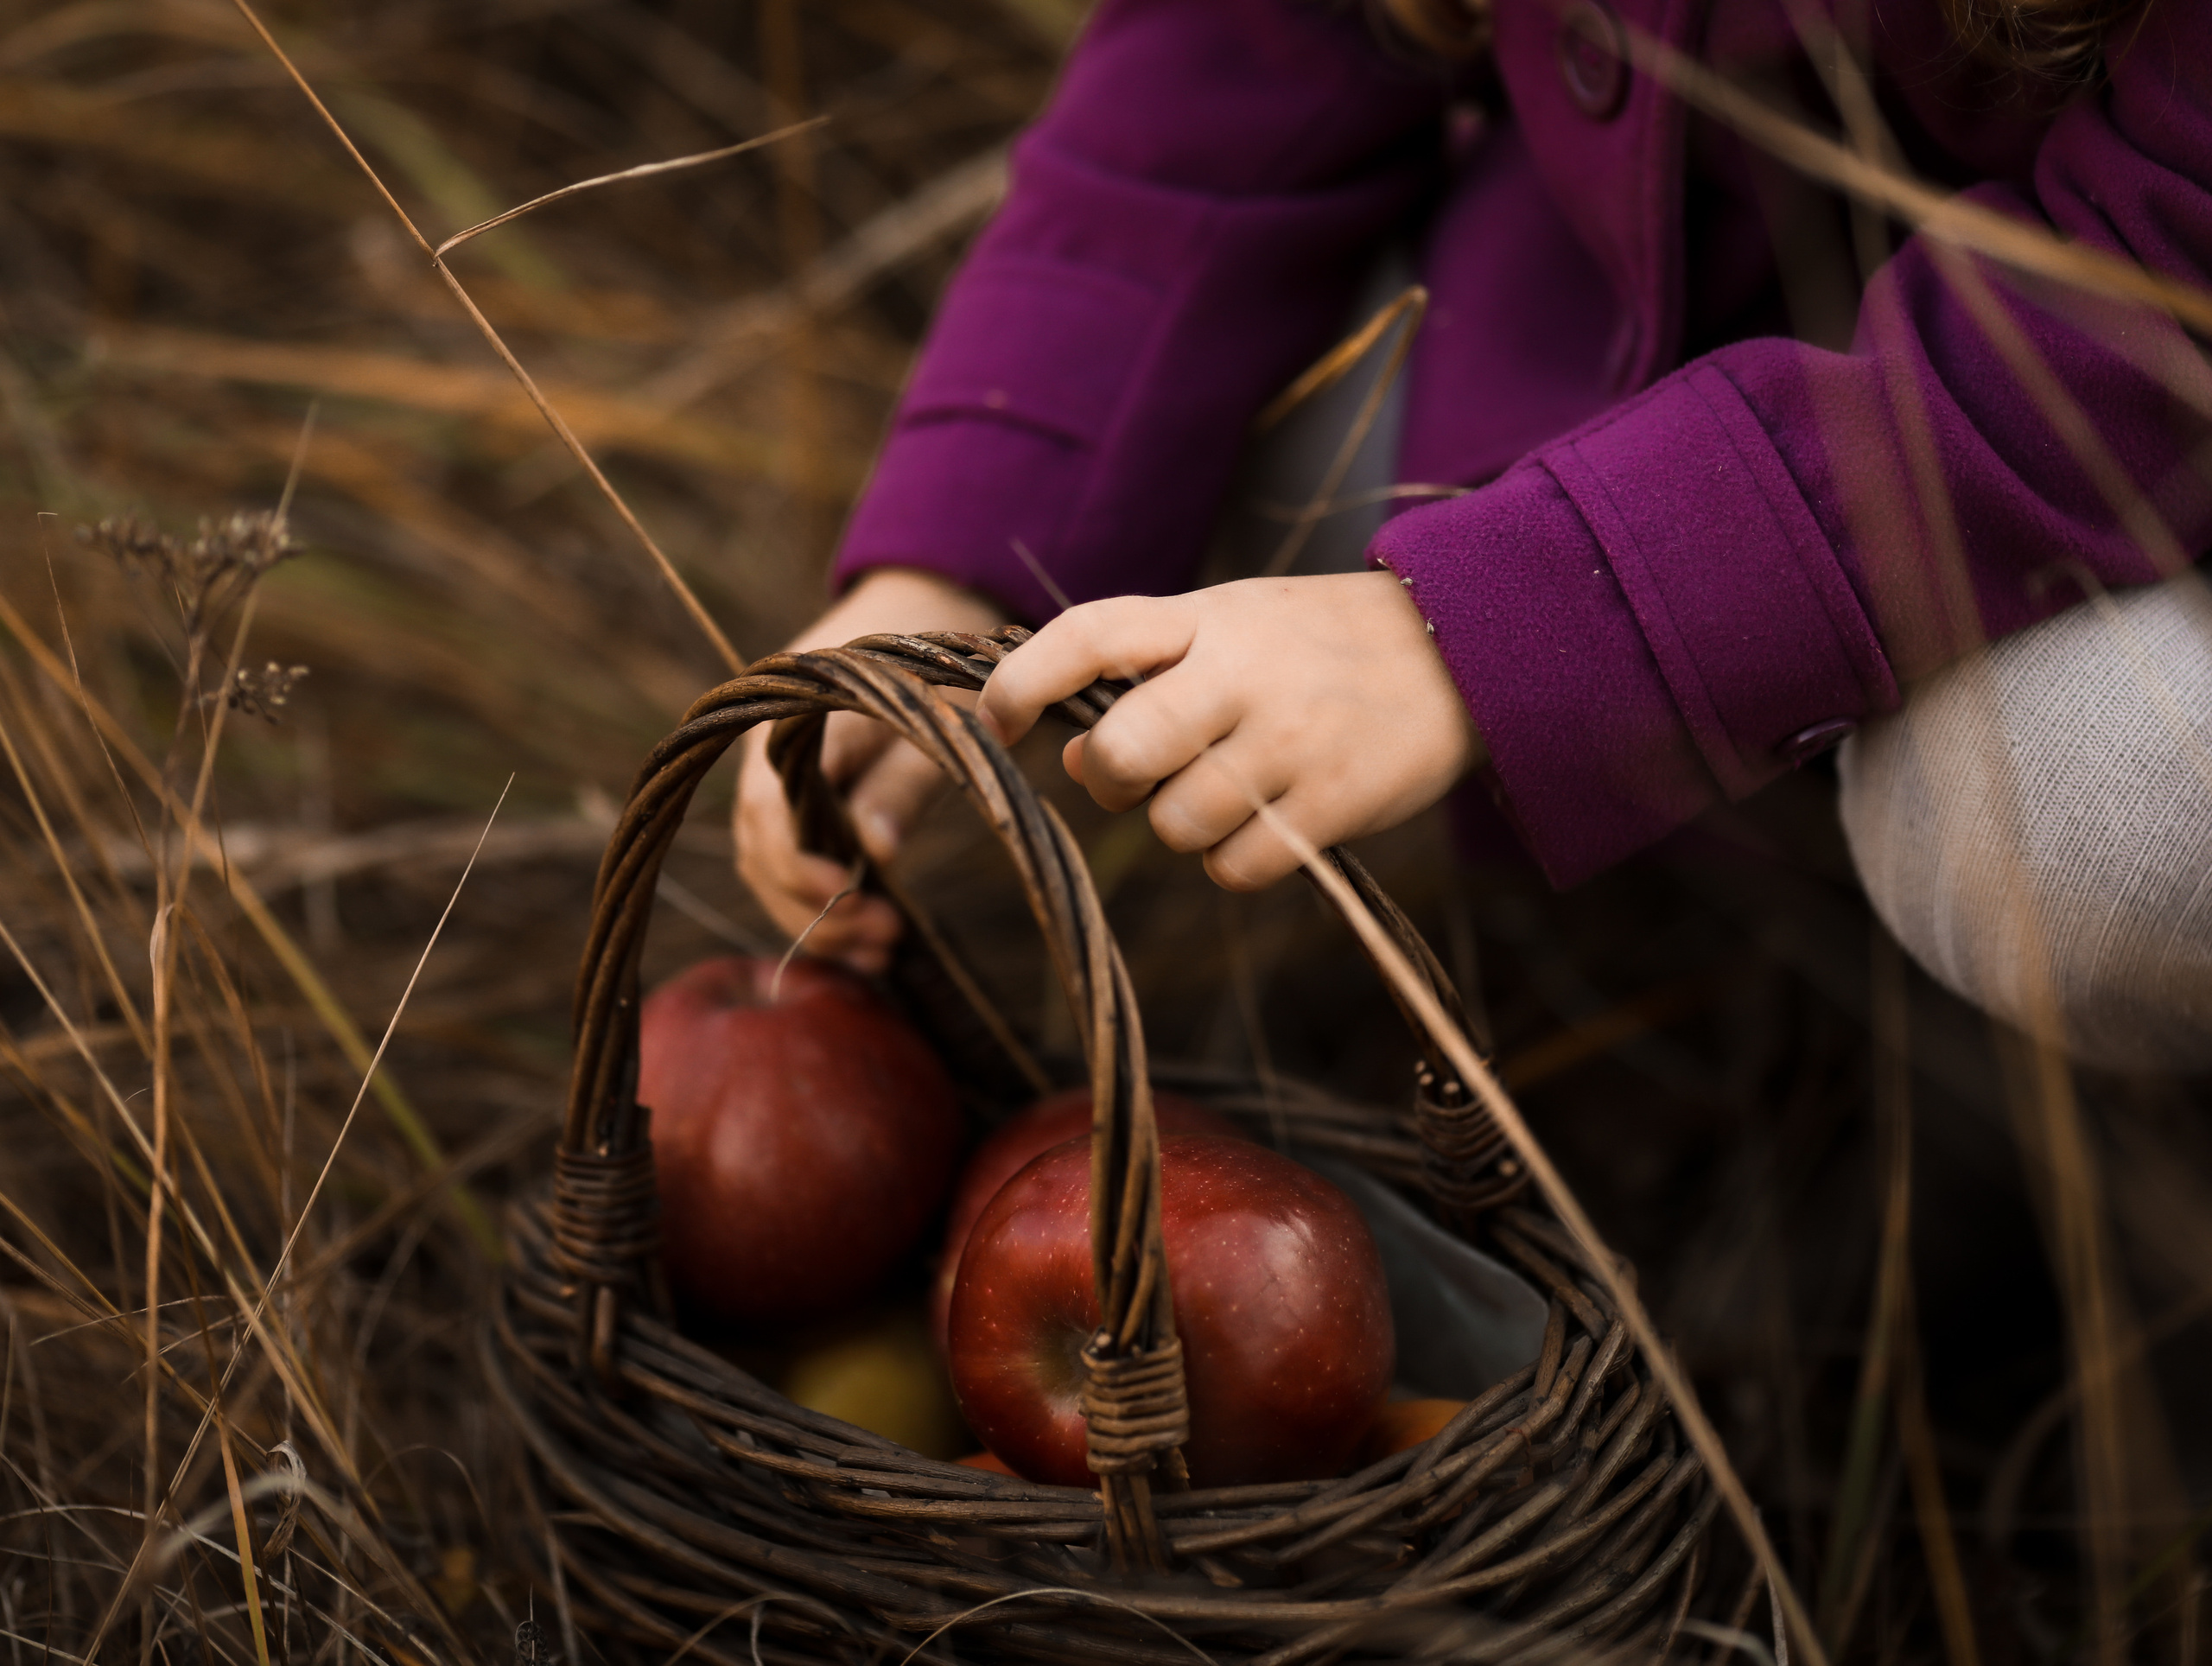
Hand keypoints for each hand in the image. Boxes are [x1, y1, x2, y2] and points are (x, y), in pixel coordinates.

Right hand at [733, 567, 1007, 972]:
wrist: (924, 603)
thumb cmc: (932, 652)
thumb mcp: (932, 713)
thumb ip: (898, 781)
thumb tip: (875, 852)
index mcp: (787, 720)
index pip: (768, 808)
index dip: (799, 861)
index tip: (850, 892)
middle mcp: (765, 754)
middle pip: (760, 853)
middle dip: (813, 908)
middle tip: (883, 938)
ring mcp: (776, 781)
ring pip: (770, 871)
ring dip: (820, 919)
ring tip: (885, 952)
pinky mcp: (800, 803)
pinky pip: (794, 865)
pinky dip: (827, 908)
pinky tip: (874, 942)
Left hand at [977, 572, 1482, 889]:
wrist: (1465, 651)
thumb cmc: (1318, 646)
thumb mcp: (1233, 631)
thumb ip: (1147, 680)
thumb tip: (1069, 761)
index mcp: (1208, 617)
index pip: (1090, 636)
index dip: (1023, 680)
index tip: (997, 719)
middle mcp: (1244, 672)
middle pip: (1120, 753)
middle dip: (1112, 780)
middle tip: (1139, 775)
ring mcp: (1290, 738)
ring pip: (1175, 824)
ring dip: (1185, 824)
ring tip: (1235, 788)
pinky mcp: (1333, 803)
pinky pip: (1235, 867)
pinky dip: (1236, 861)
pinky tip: (1272, 821)